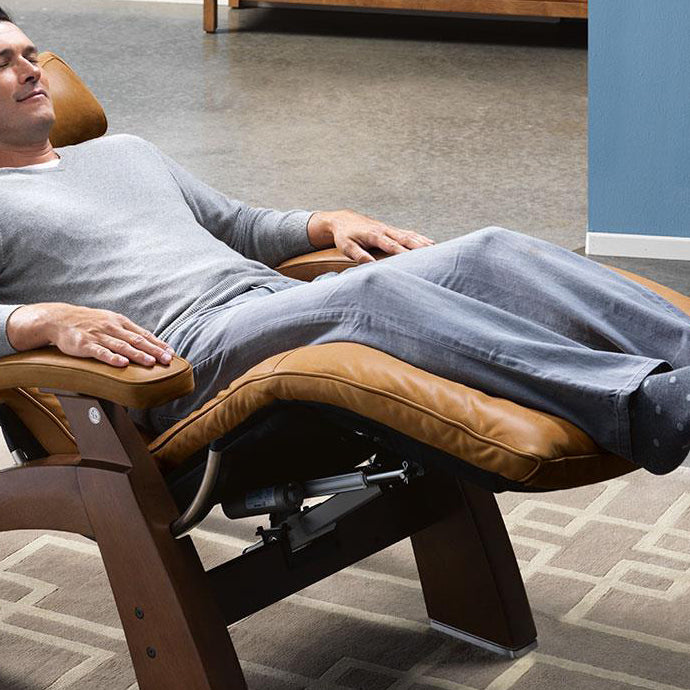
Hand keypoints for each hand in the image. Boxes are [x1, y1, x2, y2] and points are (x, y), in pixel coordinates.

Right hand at [8, 302, 174, 367]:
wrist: (60, 318)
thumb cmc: (90, 322)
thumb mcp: (111, 321)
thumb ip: (128, 332)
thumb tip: (150, 343)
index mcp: (120, 322)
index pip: (143, 334)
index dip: (158, 343)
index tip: (171, 352)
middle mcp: (112, 327)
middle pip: (137, 340)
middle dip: (154, 350)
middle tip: (167, 359)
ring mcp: (99, 336)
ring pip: (122, 346)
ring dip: (137, 355)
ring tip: (151, 362)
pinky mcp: (85, 344)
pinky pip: (100, 352)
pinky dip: (111, 358)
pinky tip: (122, 364)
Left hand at [307, 209, 434, 263]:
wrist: (342, 220)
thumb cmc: (344, 235)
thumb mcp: (347, 246)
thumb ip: (359, 255)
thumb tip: (371, 265)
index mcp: (374, 235)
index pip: (391, 245)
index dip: (403, 251)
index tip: (414, 258)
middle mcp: (384, 230)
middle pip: (405, 238)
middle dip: (419, 245)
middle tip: (433, 252)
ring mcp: (388, 228)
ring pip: (408, 234)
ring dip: (422, 241)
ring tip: (436, 248)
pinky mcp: (390, 229)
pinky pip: (407, 233)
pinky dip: (418, 237)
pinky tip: (428, 242)